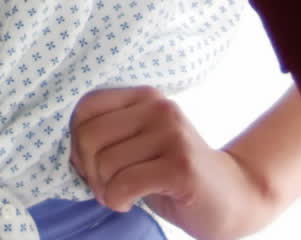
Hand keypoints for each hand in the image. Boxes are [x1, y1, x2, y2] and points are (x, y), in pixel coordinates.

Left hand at [69, 87, 273, 239]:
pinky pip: (124, 184)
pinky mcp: (180, 166)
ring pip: (105, 164)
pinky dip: (118, 200)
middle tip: (104, 187)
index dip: (76, 141)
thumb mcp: (139, 144)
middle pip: (90, 135)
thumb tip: (69, 147)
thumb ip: (110, 136)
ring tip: (120, 196)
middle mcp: (158, 107)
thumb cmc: (172, 173)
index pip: (85, 107)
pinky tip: (130, 203)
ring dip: (105, 191)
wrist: (231, 195)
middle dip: (88, 171)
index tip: (90, 164)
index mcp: (144, 97)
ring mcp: (171, 134)